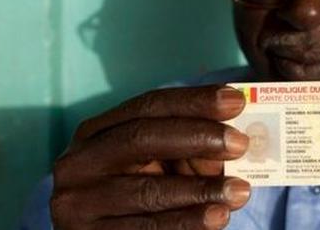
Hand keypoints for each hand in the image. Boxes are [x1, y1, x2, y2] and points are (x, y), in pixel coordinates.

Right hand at [50, 85, 250, 228]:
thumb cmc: (139, 194)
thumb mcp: (157, 165)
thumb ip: (187, 151)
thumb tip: (230, 143)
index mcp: (96, 132)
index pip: (148, 106)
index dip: (194, 101)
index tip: (236, 101)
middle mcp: (79, 161)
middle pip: (141, 138)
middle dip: (197, 137)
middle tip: (240, 143)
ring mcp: (79, 202)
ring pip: (146, 190)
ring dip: (200, 190)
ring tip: (240, 191)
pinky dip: (186, 223)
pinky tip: (217, 217)